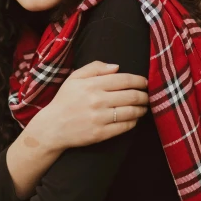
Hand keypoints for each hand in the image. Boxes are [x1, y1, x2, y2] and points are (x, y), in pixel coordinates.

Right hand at [34, 61, 148, 150]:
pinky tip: (135, 119)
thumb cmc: (65, 100)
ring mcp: (100, 118)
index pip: (124, 79)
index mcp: (93, 84)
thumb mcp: (75, 77)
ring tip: (144, 107)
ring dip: (141, 109)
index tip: (145, 82)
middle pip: (131, 96)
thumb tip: (116, 67)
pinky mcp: (100, 134)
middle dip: (144, 95)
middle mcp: (98, 100)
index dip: (139, 80)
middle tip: (147, 95)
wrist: (52, 127)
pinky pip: (124, 127)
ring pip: (130, 112)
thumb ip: (95, 67)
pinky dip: (134, 122)